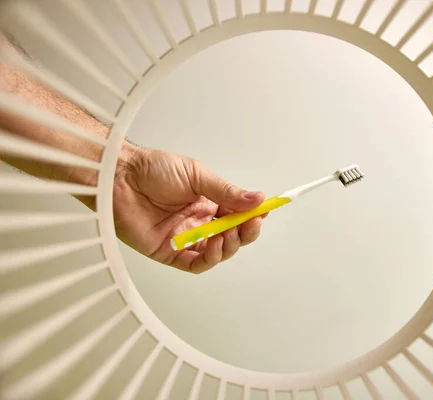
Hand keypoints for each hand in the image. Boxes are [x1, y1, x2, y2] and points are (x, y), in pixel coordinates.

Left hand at [112, 143, 265, 273]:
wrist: (120, 177)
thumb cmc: (152, 169)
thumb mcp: (197, 175)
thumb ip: (226, 191)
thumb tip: (257, 197)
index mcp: (208, 202)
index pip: (237, 214)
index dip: (252, 215)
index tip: (264, 211)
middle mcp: (199, 221)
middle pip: (231, 235)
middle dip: (245, 232)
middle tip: (249, 224)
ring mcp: (185, 237)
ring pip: (217, 252)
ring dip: (229, 246)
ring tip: (229, 233)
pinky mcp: (169, 252)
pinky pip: (194, 263)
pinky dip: (209, 259)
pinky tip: (215, 247)